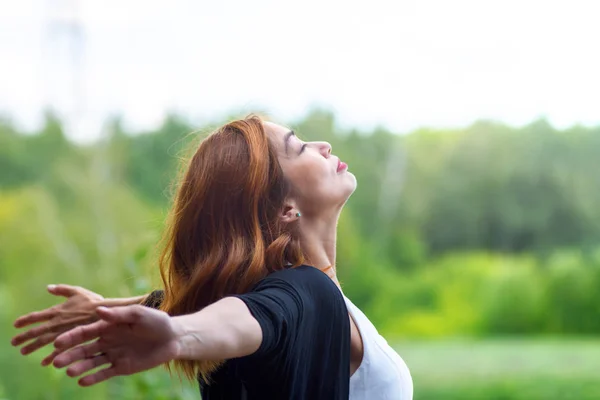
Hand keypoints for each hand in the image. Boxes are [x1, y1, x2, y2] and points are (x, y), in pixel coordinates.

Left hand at [12, 284, 103, 364]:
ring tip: (23, 352)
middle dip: (24, 337)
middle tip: (13, 342)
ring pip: (44, 341)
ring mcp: (64, 333)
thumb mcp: (77, 291)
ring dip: (32, 347)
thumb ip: (62, 290)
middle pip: (36, 331)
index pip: (36, 316)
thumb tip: (48, 287)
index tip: (15, 324)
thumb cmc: (93, 302)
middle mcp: (57, 323)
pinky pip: (59, 351)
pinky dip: (51, 357)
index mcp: (57, 310)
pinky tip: (44, 363)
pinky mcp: (72, 341)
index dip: (25, 320)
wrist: (106, 314)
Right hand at [53, 305, 180, 386]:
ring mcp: (113, 354)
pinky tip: (83, 381)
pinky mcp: (121, 367)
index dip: (70, 337)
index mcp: (109, 326)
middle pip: (84, 349)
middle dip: (69, 355)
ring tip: (69, 372)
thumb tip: (99, 310)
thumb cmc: (157, 321)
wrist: (173, 338)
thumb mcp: (140, 314)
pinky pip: (104, 373)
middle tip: (57, 361)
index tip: (56, 343)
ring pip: (91, 362)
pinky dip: (93, 378)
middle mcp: (107, 340)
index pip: (85, 332)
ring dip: (79, 367)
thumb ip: (120, 314)